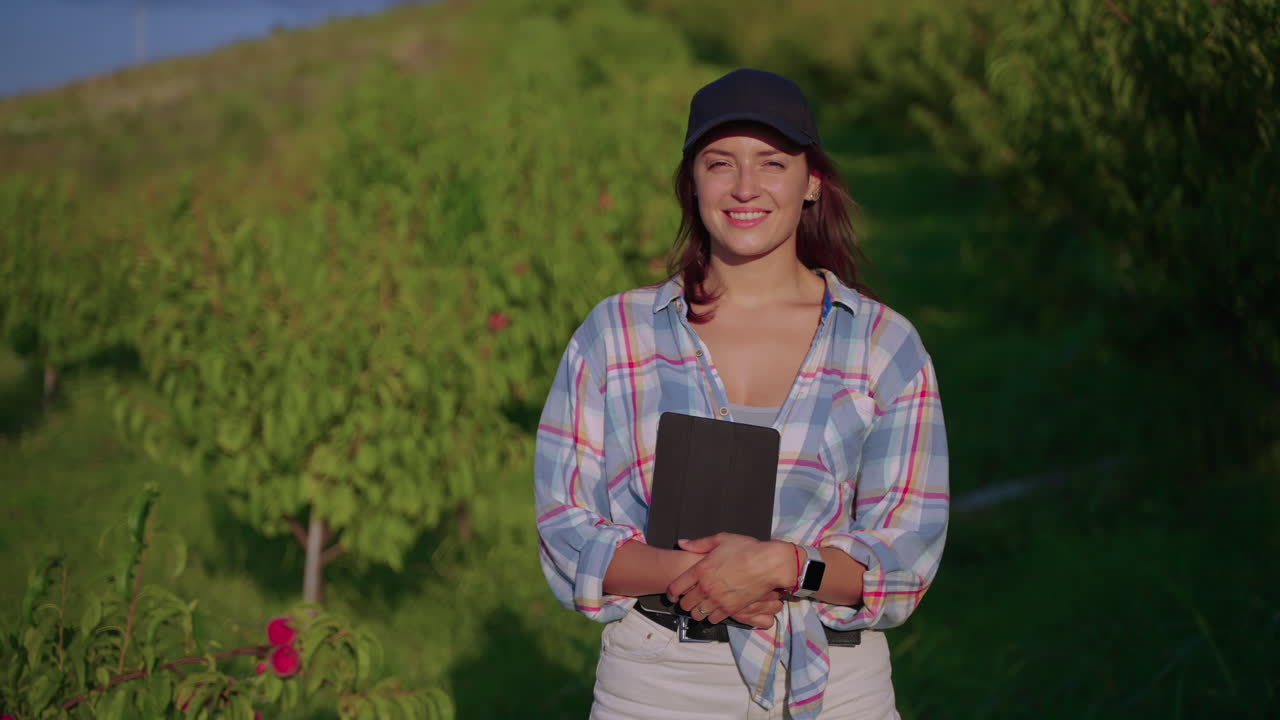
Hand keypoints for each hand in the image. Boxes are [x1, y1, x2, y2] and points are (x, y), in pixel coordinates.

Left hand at [666, 533, 794, 624]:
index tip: (673, 594)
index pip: (676, 587)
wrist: (769, 564)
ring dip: (697, 611)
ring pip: (697, 614)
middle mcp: (706, 587)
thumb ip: (698, 543)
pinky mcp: (730, 609)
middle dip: (684, 603)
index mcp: (700, 570)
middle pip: (685, 604)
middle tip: (688, 600)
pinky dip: (711, 616)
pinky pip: (713, 619)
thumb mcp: (721, 539)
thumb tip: (681, 543)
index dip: (671, 593)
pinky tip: (714, 610)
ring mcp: (718, 600)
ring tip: (701, 606)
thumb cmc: (747, 549)